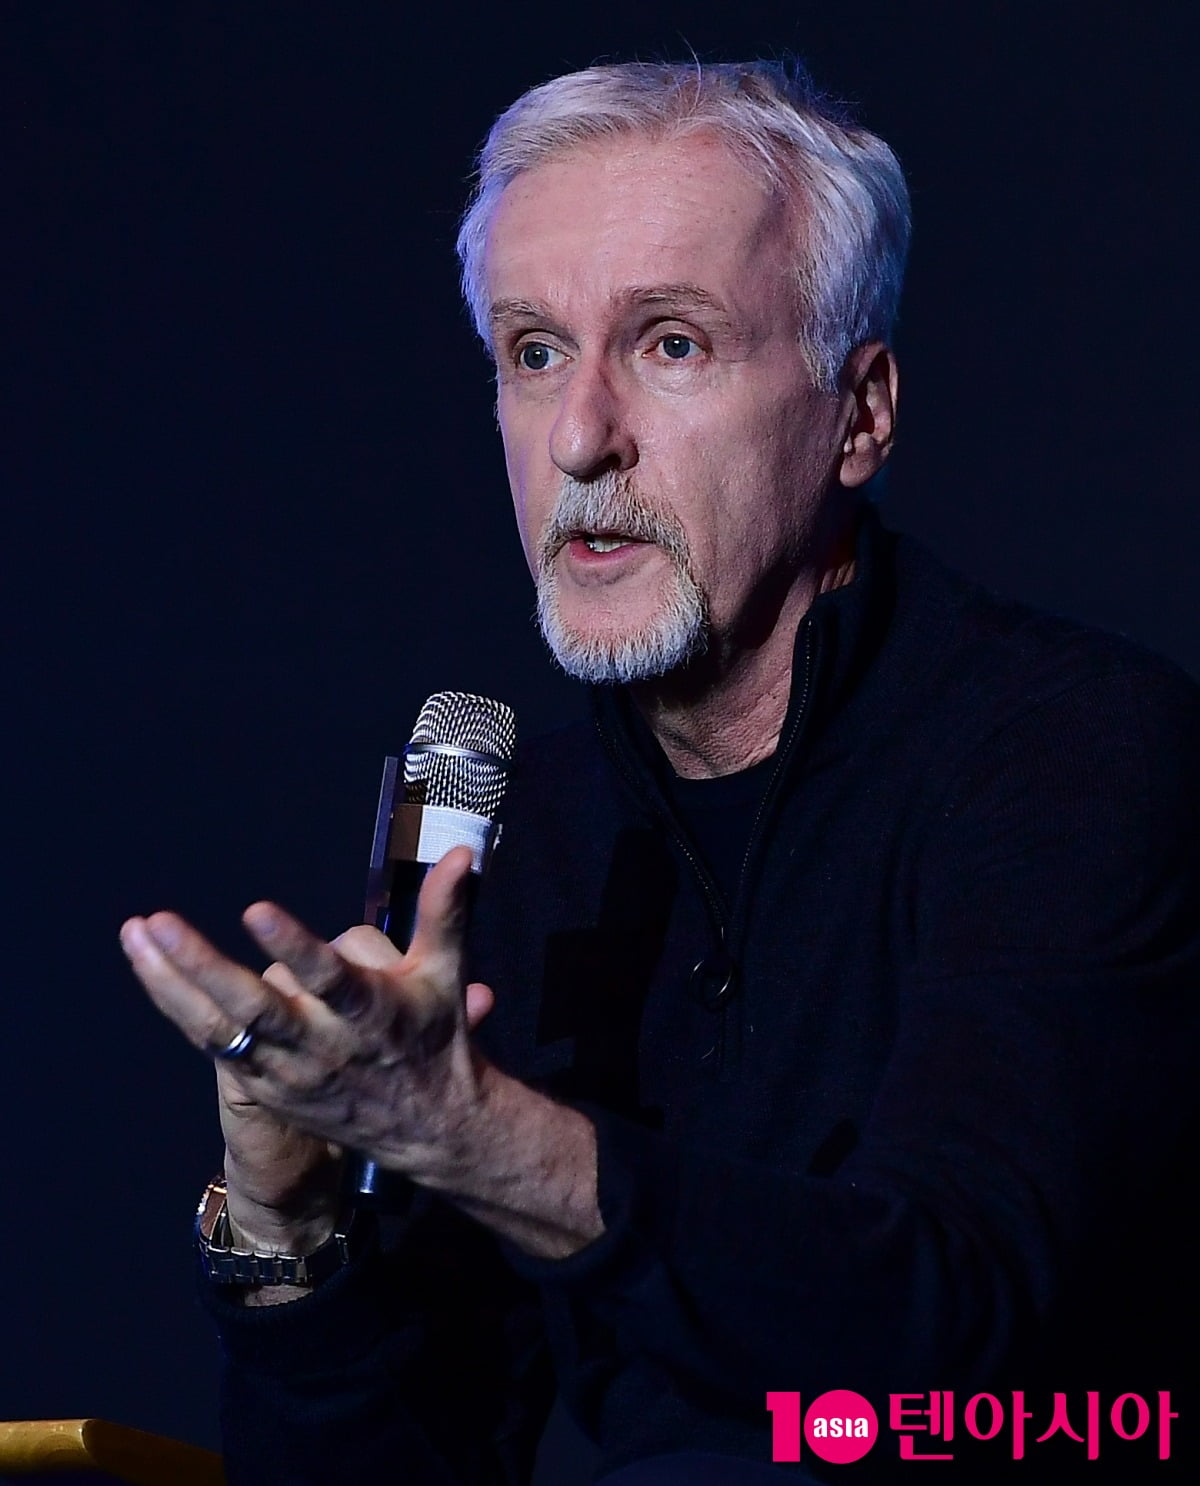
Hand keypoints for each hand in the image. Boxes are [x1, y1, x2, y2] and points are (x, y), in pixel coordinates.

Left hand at [121, 847, 494, 1249]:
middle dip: (202, 966)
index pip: (326, 977)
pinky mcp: (264, 1086)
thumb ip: (445, 910)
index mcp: (371, 1012)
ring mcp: (287, 1071)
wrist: (429, 1130)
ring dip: (171, 982)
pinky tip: (149, 966)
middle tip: (161, 923)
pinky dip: (178, 1005)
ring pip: (217, 1028)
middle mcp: (323, 1046)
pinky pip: (211, 1042)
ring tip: (136, 934)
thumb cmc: (436, 1037)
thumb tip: (462, 851)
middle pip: (253, 1007)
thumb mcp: (447, 974)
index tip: (256, 910)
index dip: (291, 946)